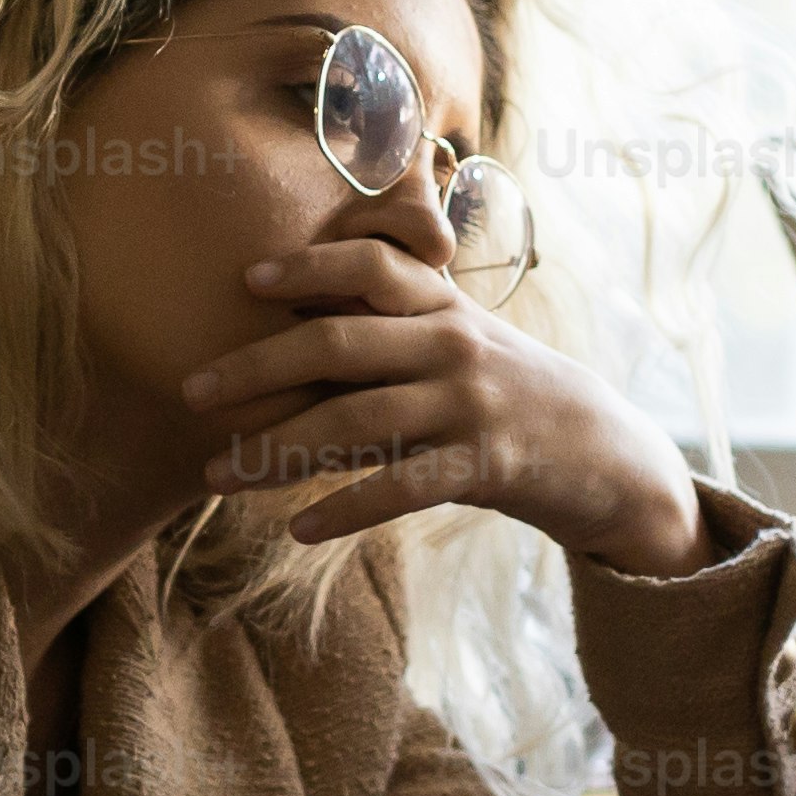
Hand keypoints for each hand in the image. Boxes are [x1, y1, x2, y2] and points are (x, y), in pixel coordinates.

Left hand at [183, 238, 710, 574]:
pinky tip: (297, 529)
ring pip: (355, 420)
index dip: (308, 267)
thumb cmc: (509, 395)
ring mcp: (470, 405)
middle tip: (190, 389)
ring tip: (214, 474)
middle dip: (256, 366)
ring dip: (274, 450)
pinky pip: (399, 487)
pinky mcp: (484, 466)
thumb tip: (292, 328)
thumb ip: (391, 333)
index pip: (373, 266)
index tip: (247, 281)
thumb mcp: (461, 345)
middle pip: (339, 343)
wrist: (606, 454)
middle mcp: (455, 345)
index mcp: (446, 308)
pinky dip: (343, 509)